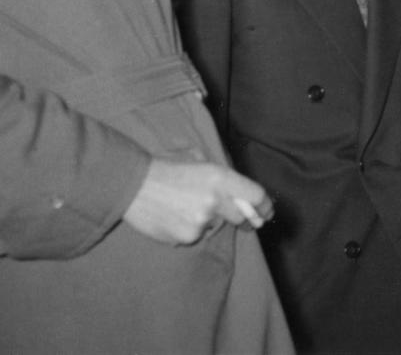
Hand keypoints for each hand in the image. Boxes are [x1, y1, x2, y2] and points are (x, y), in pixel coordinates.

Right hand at [123, 158, 273, 245]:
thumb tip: (242, 194)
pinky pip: (196, 236)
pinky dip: (189, 229)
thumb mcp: (200, 163)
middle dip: (243, 218)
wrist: (133, 184)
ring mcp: (200, 221)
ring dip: (208, 221)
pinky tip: (173, 216)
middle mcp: (214, 200)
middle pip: (241, 216)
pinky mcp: (186, 237)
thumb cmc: (167, 168)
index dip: (265, 206)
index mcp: (220, 177)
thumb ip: (222, 178)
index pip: (255, 196)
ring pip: (215, 226)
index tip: (268, 212)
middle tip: (243, 219)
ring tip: (185, 207)